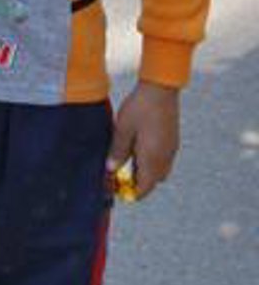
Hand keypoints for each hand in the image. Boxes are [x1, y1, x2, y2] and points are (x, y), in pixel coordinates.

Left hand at [108, 81, 180, 200]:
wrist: (161, 91)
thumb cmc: (139, 108)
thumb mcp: (122, 129)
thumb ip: (117, 151)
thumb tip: (111, 169)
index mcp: (152, 159)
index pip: (145, 187)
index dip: (132, 193)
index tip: (117, 190)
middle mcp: (165, 159)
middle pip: (152, 181)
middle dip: (137, 182)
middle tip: (119, 173)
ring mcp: (171, 151)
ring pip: (159, 171)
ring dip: (144, 172)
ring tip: (126, 159)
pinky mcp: (173, 142)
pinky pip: (163, 161)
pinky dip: (151, 162)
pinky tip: (138, 148)